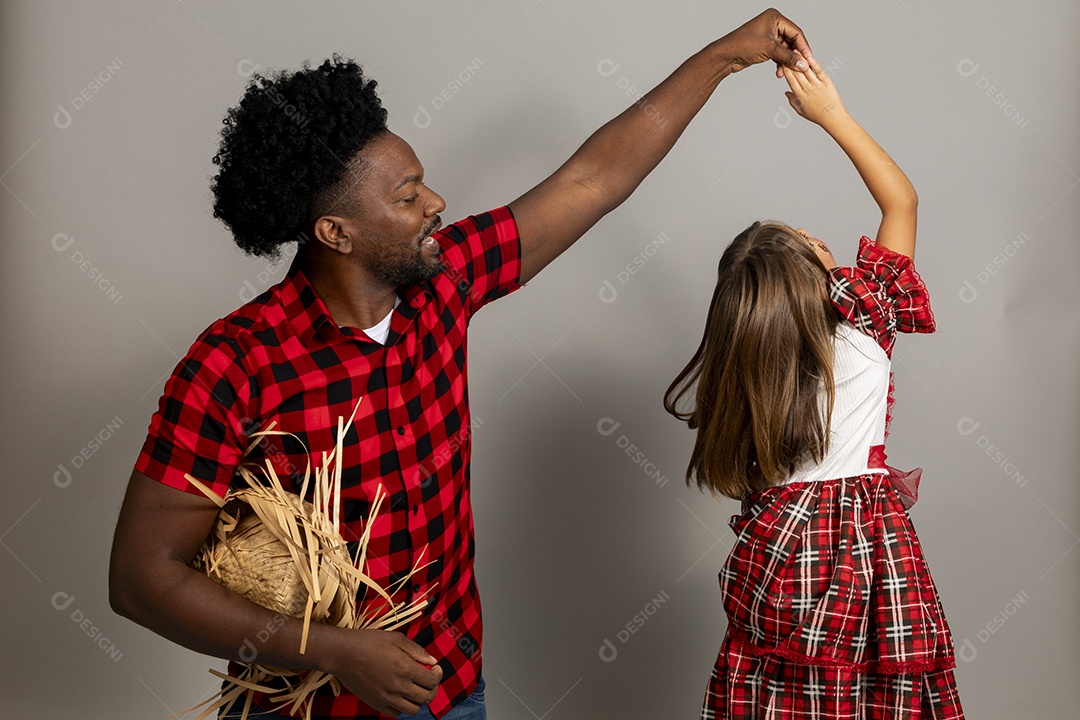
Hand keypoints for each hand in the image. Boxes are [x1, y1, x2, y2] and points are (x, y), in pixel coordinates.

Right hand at [323, 629, 443, 715]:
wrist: (342, 654)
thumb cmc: (368, 642)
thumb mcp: (396, 638)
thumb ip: (416, 651)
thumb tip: (433, 661)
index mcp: (405, 668)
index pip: (432, 681)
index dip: (438, 674)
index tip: (435, 668)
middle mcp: (398, 686)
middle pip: (427, 697)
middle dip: (433, 688)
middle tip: (429, 679)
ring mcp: (386, 697)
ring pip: (413, 709)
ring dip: (419, 699)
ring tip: (415, 688)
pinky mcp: (376, 703)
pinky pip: (396, 713)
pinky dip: (402, 706)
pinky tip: (400, 694)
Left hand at [717, 8, 812, 74]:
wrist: (726, 56)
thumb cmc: (743, 45)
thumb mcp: (769, 50)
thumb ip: (788, 57)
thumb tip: (802, 64)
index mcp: (775, 18)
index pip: (796, 32)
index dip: (803, 47)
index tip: (808, 59)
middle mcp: (772, 24)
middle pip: (791, 41)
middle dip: (794, 55)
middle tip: (800, 67)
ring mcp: (768, 35)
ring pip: (785, 49)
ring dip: (787, 61)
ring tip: (787, 72)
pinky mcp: (765, 46)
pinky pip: (778, 54)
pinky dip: (780, 63)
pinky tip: (779, 72)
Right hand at [781, 56, 846, 127]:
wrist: (832, 117)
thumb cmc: (817, 115)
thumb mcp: (800, 110)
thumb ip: (792, 101)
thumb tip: (786, 92)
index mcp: (799, 96)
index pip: (790, 80)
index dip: (785, 71)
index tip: (782, 63)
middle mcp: (807, 89)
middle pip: (796, 73)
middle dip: (791, 62)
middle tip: (786, 52)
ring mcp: (817, 85)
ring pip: (806, 70)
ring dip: (800, 60)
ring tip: (796, 50)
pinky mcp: (826, 82)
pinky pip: (819, 71)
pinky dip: (814, 64)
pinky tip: (809, 57)